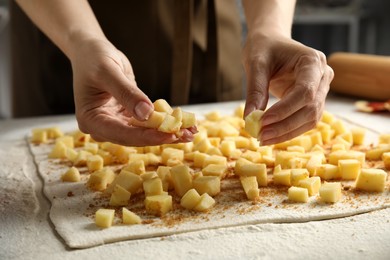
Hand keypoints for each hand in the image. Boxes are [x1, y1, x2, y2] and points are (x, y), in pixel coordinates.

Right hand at [70, 38, 193, 145]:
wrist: (92, 52)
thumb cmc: (94, 58)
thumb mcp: (108, 72)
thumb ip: (126, 93)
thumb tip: (147, 114)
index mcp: (90, 120)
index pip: (122, 133)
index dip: (147, 136)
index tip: (169, 135)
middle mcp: (103, 127)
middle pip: (135, 137)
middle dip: (162, 136)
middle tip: (187, 135)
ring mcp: (115, 124)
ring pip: (144, 133)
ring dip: (168, 132)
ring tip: (192, 132)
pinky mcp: (127, 118)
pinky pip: (148, 123)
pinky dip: (165, 123)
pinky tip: (184, 124)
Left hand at [242, 34, 333, 144]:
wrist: (271, 43)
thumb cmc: (264, 48)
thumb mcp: (255, 63)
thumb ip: (255, 90)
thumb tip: (250, 118)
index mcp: (312, 61)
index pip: (305, 91)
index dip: (285, 110)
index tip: (262, 121)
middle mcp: (323, 76)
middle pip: (310, 108)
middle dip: (284, 125)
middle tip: (260, 136)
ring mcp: (321, 90)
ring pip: (310, 119)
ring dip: (286, 132)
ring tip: (262, 138)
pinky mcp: (313, 101)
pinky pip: (304, 121)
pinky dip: (288, 131)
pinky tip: (270, 136)